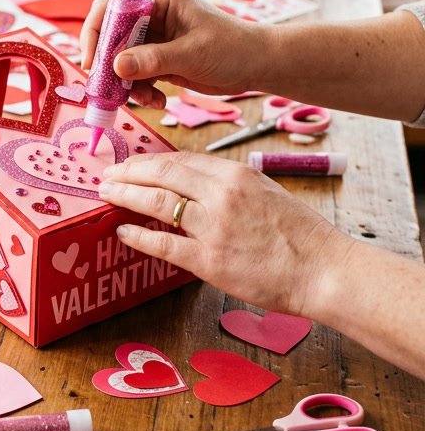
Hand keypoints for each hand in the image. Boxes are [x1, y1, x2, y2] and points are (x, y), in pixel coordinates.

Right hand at [80, 0, 273, 108]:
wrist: (257, 65)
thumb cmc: (233, 48)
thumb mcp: (191, 54)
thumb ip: (152, 59)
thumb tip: (116, 66)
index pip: (111, 5)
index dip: (96, 31)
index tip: (94, 62)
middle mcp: (153, 16)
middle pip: (111, 35)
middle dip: (109, 65)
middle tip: (110, 90)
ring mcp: (155, 38)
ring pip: (121, 60)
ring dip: (126, 84)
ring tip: (146, 100)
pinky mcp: (159, 59)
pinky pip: (136, 75)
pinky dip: (141, 91)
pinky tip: (158, 102)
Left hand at [98, 150, 352, 316]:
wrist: (323, 269)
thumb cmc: (300, 235)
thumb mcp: (265, 193)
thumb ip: (230, 187)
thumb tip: (196, 185)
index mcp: (235, 174)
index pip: (180, 160)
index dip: (149, 161)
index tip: (130, 163)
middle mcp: (221, 194)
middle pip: (161, 175)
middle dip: (128, 173)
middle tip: (107, 174)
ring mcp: (213, 227)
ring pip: (155, 203)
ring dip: (125, 196)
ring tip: (106, 194)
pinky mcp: (209, 260)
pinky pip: (163, 244)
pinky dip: (138, 236)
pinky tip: (122, 232)